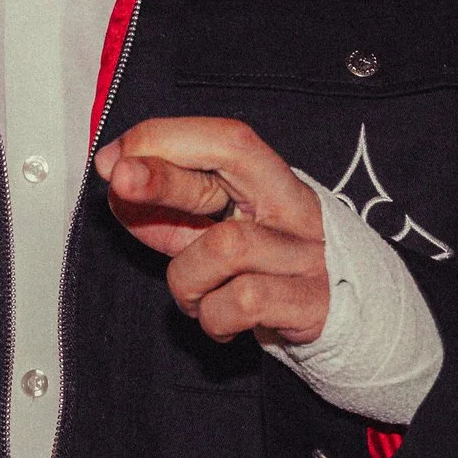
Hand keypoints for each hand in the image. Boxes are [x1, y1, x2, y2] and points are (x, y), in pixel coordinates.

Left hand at [95, 117, 328, 345]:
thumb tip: (115, 181)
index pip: (223, 138)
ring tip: (192, 295)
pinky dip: (212, 316)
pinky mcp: (310, 302)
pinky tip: (218, 318)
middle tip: (119, 180)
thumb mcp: (211, 230)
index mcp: (267, 177)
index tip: (114, 158)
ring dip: (185, 279)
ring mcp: (305, 252)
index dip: (165, 139)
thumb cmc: (264, 266)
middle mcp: (292, 205)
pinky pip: (240, 303)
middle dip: (164, 173)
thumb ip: (167, 210)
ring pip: (224, 247)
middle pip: (231, 169)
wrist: (343, 316)